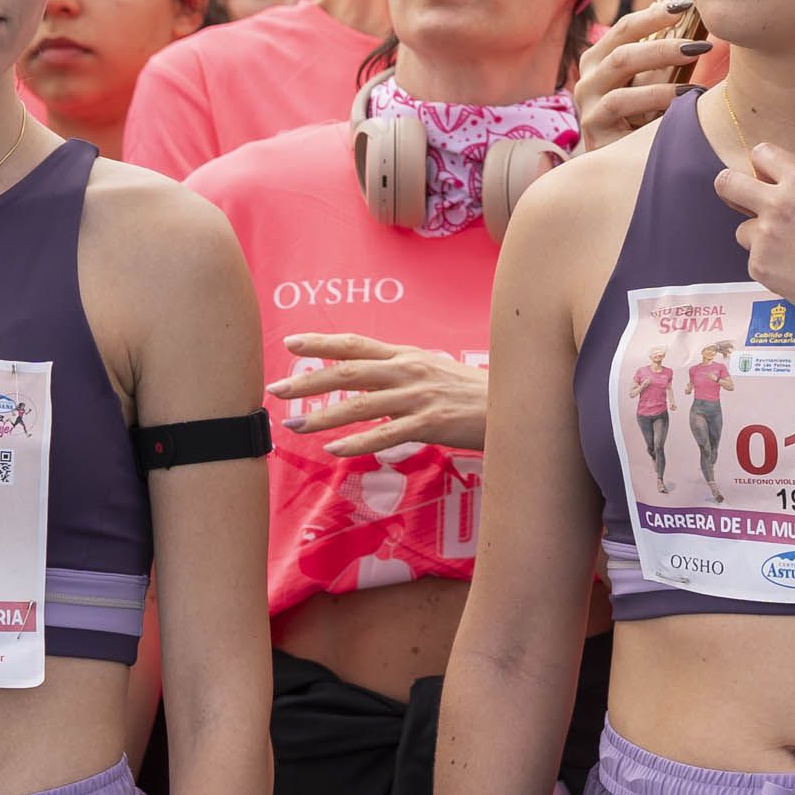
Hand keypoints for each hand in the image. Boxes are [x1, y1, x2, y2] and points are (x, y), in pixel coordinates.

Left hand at [269, 335, 485, 457]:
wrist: (517, 406)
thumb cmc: (476, 394)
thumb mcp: (436, 372)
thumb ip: (403, 375)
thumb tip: (371, 384)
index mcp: (408, 356)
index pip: (357, 344)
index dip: (322, 342)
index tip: (291, 343)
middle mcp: (409, 371)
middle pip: (349, 371)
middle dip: (308, 380)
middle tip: (277, 388)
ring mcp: (419, 397)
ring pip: (360, 405)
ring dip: (323, 418)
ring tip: (294, 426)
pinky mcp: (431, 423)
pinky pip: (386, 436)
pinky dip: (357, 444)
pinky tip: (335, 451)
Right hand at [574, 0, 710, 150]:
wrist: (624, 172)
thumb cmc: (647, 122)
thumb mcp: (655, 87)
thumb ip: (669, 63)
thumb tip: (708, 34)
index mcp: (600, 61)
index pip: (624, 28)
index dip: (653, 15)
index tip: (686, 7)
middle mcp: (588, 79)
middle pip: (622, 47)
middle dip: (663, 41)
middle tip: (700, 43)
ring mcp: (587, 104)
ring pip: (619, 68)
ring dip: (662, 62)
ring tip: (696, 61)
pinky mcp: (593, 130)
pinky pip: (620, 103)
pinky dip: (656, 96)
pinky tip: (685, 99)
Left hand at [716, 143, 794, 348]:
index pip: (762, 153)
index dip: (762, 165)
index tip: (765, 176)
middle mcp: (777, 204)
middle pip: (727, 183)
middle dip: (730, 188)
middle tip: (741, 200)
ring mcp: (764, 237)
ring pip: (743, 230)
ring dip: (759, 238)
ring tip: (793, 254)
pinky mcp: (759, 267)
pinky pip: (756, 259)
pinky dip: (771, 266)